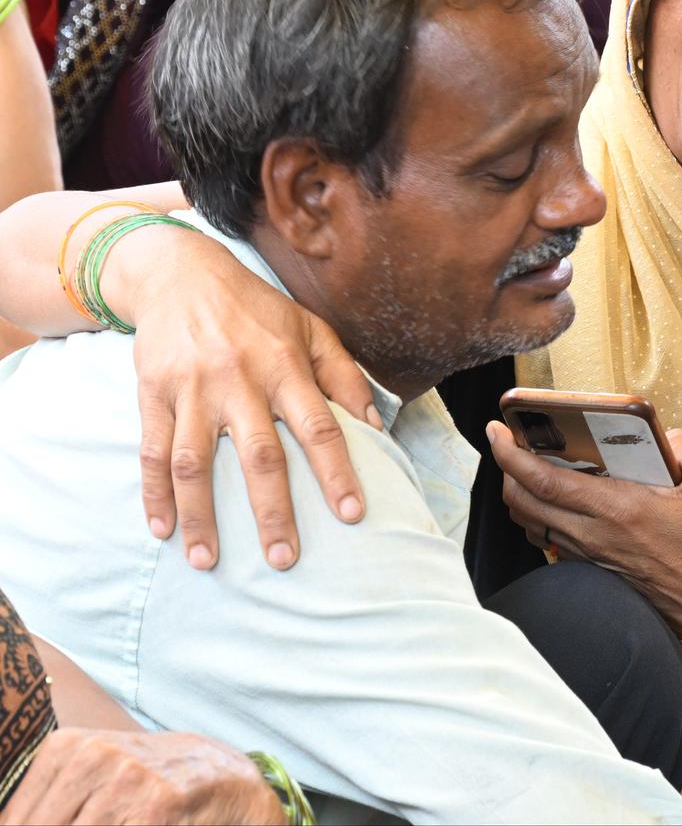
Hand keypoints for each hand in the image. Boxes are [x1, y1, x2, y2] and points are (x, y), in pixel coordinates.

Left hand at [0, 730, 283, 824]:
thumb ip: (45, 806)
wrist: (216, 774)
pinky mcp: (156, 805)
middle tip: (100, 822)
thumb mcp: (88, 776)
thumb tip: (10, 824)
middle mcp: (92, 756)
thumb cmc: (140, 781)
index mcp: (65, 748)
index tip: (54, 824)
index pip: (16, 821)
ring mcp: (125, 780)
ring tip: (120, 820)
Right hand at [110, 221, 377, 570]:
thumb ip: (343, 374)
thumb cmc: (255, 308)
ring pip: (196, 462)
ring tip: (209, 562)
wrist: (181, 273)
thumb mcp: (309, 328)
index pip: (318, 424)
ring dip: (202, 515)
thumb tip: (376, 424)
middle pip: (259, 455)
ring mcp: (193, 388)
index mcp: (285, 364)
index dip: (336, 470)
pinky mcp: (154, 392)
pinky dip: (154, 494)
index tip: (351, 513)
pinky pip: (152, 451)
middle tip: (284, 559)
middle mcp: (240, 378)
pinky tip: (162, 530)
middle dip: (272, 511)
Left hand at [487, 421, 681, 648]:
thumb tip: (657, 433)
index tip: (496, 429)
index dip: (510, 454)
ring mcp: (594, 557)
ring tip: (528, 466)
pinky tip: (557, 500)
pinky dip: (542, 517)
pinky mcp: (599, 571)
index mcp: (619, 508)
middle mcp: (597, 535)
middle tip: (507, 441)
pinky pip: (553, 541)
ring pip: (534, 523)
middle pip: (524, 502)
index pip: (544, 480)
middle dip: (505, 469)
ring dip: (521, 494)